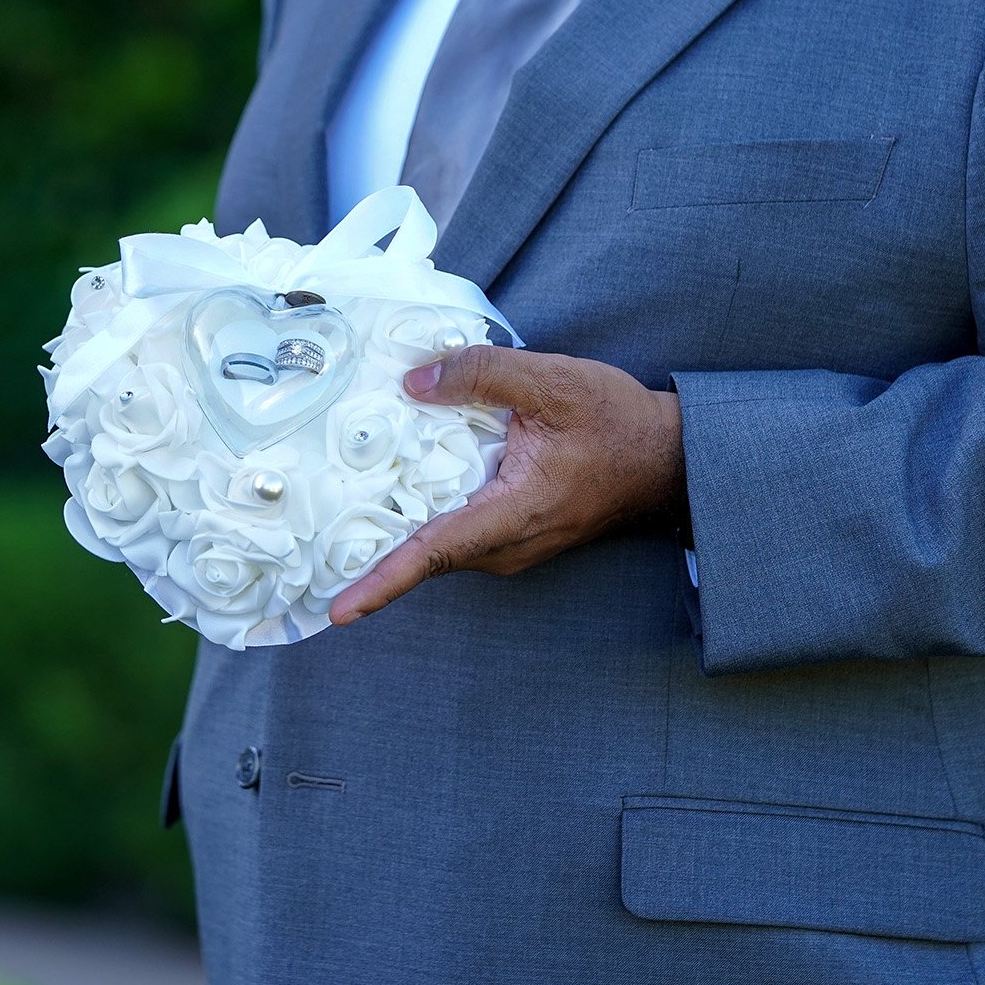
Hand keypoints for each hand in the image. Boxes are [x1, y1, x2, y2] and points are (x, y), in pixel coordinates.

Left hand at [329, 346, 685, 625]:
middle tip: (316, 544)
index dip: (384, 582)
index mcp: (514, 514)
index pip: (435, 553)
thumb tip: (414, 383)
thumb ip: (480, 375)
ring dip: (400, 529)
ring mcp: (513, 547)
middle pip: (426, 552)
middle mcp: (509, 545)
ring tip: (346, 503)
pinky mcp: (515, 536)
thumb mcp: (550, 381)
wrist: (669, 458)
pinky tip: (403, 482)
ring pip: (441, 543)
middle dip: (373, 550)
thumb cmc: (617, 422)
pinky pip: (459, 532)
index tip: (340, 609)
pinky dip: (428, 515)